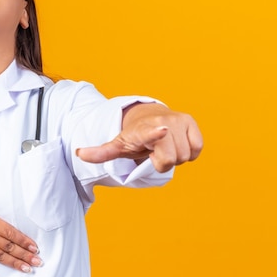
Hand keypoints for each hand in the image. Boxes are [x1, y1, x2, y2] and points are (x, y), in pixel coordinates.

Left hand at [76, 103, 202, 172]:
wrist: (148, 115)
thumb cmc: (133, 135)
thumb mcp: (117, 144)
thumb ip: (101, 152)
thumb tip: (79, 154)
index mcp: (143, 129)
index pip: (151, 133)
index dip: (156, 134)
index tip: (163, 131)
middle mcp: (163, 121)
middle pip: (171, 160)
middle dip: (163, 161)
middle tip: (154, 151)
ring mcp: (178, 120)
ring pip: (185, 156)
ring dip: (175, 157)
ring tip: (163, 147)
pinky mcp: (191, 121)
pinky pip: (197, 149)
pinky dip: (190, 152)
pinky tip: (176, 144)